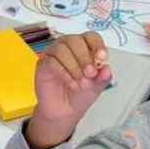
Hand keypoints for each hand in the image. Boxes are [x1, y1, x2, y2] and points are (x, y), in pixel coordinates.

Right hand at [27, 32, 111, 148]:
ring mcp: (54, 55)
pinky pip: (51, 62)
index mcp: (84, 48)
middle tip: (90, 74)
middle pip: (75, 40)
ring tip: (80, 81)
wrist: (64, 111)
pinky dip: (64, 73)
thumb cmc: (79, 95)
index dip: (97, 45)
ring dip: (74, 66)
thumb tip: (106, 69)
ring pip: (61, 49)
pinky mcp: (43, 64)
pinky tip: (71, 83)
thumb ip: (103, 77)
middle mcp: (68, 48)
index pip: (91, 37)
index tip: (102, 58)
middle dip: (84, 57)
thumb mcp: (97, 87)